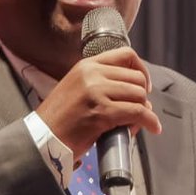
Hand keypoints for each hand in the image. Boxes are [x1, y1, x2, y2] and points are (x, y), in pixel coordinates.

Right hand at [35, 46, 161, 158]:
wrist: (42, 139)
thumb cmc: (59, 121)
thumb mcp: (76, 89)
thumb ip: (99, 84)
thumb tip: (134, 92)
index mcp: (86, 65)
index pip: (125, 55)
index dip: (141, 70)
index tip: (144, 85)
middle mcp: (92, 74)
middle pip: (137, 78)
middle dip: (142, 97)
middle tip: (137, 112)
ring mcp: (97, 92)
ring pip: (140, 95)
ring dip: (144, 111)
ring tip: (134, 124)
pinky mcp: (102, 112)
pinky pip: (138, 113)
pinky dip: (150, 121)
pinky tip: (153, 127)